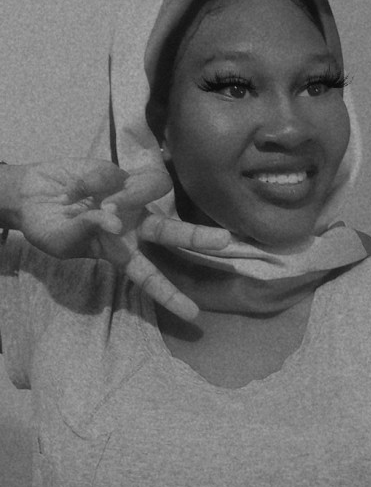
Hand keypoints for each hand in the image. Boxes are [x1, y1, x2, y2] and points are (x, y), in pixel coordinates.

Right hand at [17, 159, 229, 320]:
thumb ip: (86, 233)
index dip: (170, 294)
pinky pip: (112, 174)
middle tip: (224, 240)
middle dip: (197, 237)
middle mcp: (133, 225)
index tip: (193, 314)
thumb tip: (112, 219)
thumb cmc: (47, 228)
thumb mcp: (60, 242)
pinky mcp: (117, 171)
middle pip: (171, 232)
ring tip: (95, 204)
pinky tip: (74, 191)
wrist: (29, 197)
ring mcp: (127, 197)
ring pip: (149, 191)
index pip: (150, 276)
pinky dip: (89, 183)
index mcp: (121, 252)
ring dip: (125, 198)